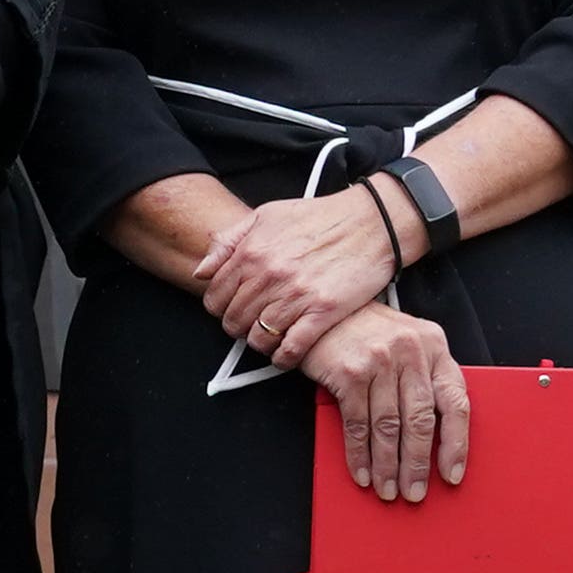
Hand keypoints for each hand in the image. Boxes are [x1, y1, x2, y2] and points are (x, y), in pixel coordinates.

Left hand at [191, 186, 405, 368]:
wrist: (371, 221)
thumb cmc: (319, 217)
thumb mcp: (267, 215)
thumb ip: (229, 241)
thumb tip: (201, 272)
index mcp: (252, 252)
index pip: (214, 297)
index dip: (219, 308)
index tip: (232, 309)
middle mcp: (270, 275)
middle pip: (234, 321)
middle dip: (238, 327)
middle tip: (251, 325)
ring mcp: (296, 295)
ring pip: (258, 338)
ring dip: (260, 343)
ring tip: (269, 337)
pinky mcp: (323, 311)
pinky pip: (291, 348)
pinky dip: (283, 358)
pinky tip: (285, 354)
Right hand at [303, 302, 465, 502]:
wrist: (322, 311)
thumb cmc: (366, 333)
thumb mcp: (407, 345)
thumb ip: (424, 379)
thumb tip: (434, 438)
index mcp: (434, 346)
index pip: (456, 401)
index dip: (456, 443)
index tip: (452, 473)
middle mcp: (411, 351)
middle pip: (420, 421)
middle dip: (417, 464)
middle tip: (414, 491)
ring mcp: (380, 361)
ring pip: (389, 427)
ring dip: (387, 465)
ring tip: (387, 488)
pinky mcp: (350, 372)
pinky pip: (358, 424)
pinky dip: (359, 454)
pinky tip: (362, 471)